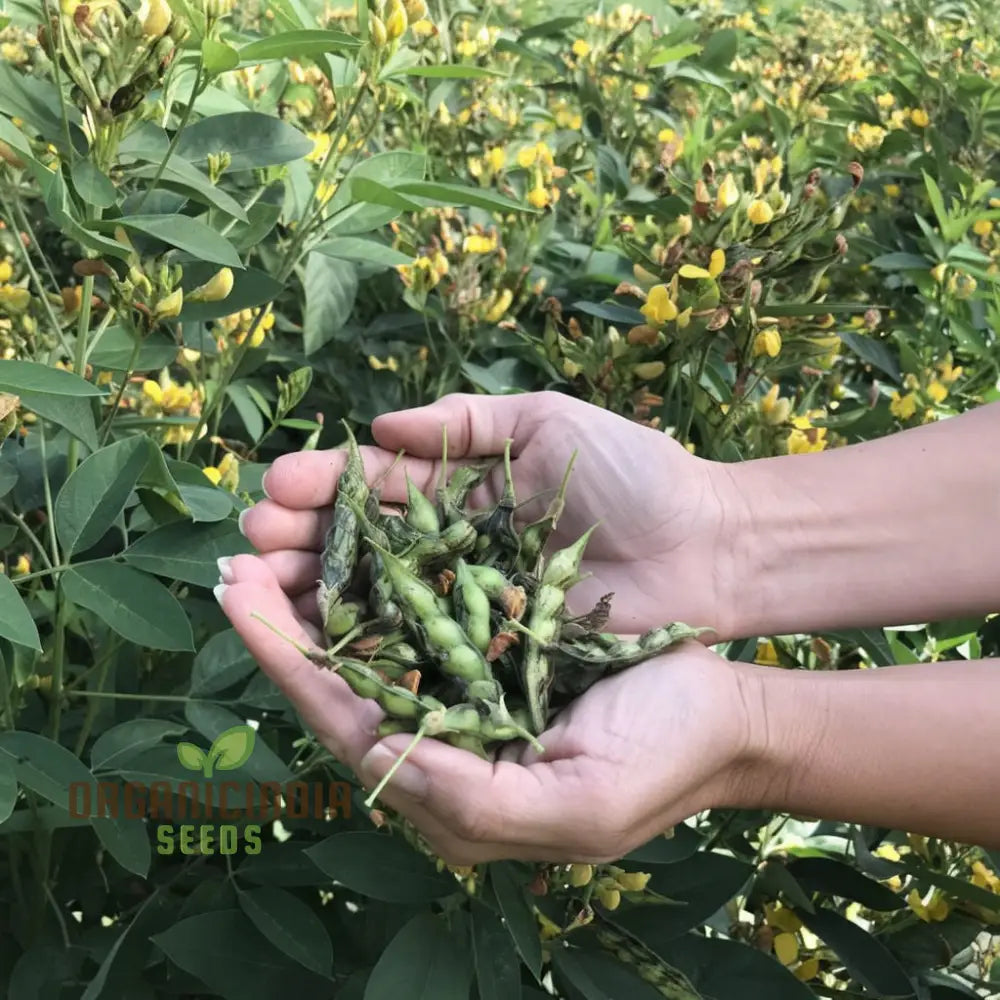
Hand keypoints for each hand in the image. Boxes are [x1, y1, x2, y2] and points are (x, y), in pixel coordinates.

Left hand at [215, 554, 753, 863]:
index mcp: (453, 784)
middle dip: (286, 618)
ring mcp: (470, 686)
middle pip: (345, 676)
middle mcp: (447, 735)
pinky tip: (355, 531)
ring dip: (326, 585)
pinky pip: (425, 605)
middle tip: (234, 556)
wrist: (728, 712)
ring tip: (276, 528)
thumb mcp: (578, 804)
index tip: (238, 598)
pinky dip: (386, 568)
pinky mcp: (496, 644)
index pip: (348, 723)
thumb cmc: (663, 758)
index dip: (289, 662)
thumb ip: (475, 800)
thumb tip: (386, 760)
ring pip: (377, 636)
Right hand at [240, 391, 740, 637]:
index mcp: (467, 487)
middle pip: (367, 545)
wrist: (711, 547)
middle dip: (305, 540)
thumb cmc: (640, 475)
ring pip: (385, 598)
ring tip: (263, 587)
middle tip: (249, 544)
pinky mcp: (499, 649)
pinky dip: (377, 642)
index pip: (381, 487)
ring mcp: (476, 601)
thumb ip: (468, 422)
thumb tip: (380, 427)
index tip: (272, 487)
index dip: (325, 486)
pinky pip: (431, 646)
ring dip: (321, 592)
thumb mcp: (551, 422)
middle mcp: (459, 546)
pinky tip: (323, 638)